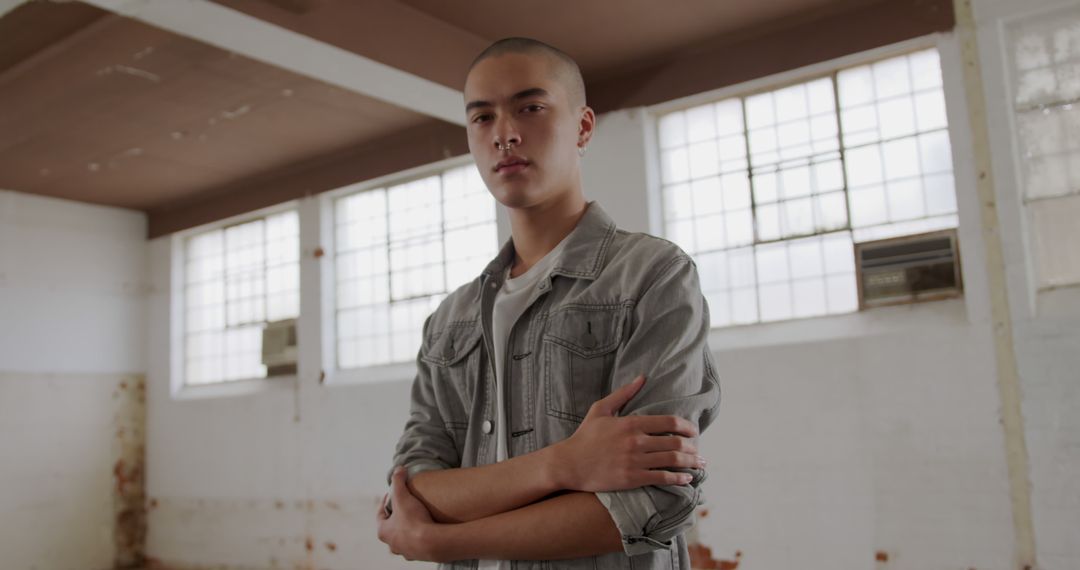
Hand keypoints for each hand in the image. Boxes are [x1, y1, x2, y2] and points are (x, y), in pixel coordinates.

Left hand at [376, 467, 440, 561]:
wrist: (432, 543)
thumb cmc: (413, 520)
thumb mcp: (403, 496)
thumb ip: (399, 481)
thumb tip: (398, 469)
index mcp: (383, 531)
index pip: (381, 514)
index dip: (386, 502)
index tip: (392, 494)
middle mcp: (392, 544)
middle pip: (392, 527)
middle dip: (398, 516)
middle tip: (406, 506)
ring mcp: (406, 551)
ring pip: (404, 538)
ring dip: (409, 528)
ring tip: (418, 517)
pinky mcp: (420, 555)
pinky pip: (418, 544)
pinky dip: (421, 536)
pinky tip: (429, 529)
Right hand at [551, 375, 704, 491]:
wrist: (569, 464)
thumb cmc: (584, 436)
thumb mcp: (600, 409)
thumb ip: (624, 394)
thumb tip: (642, 378)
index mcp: (630, 423)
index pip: (669, 422)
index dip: (687, 427)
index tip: (694, 431)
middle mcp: (636, 442)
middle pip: (675, 443)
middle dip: (692, 447)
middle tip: (699, 451)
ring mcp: (635, 461)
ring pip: (672, 461)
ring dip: (690, 463)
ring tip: (699, 464)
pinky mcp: (632, 479)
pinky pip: (662, 478)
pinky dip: (678, 479)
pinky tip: (686, 479)